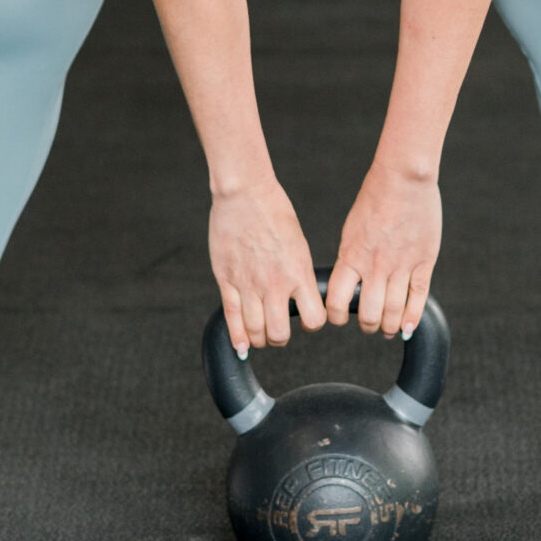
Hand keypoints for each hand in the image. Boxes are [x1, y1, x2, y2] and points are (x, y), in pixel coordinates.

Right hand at [209, 178, 323, 356]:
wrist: (245, 193)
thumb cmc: (274, 212)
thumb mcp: (299, 245)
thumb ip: (298, 274)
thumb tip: (302, 295)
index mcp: (298, 273)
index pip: (313, 319)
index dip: (312, 323)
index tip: (307, 319)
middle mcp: (274, 284)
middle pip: (279, 334)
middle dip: (281, 338)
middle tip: (280, 331)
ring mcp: (248, 284)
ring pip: (255, 331)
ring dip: (260, 338)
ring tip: (261, 333)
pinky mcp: (227, 280)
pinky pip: (232, 318)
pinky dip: (237, 337)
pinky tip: (242, 346)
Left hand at [326, 167, 441, 337]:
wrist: (403, 178)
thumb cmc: (375, 199)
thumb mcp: (352, 230)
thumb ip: (352, 258)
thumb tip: (350, 284)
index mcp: (352, 256)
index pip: (337, 302)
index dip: (337, 317)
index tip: (340, 318)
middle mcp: (375, 265)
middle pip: (368, 313)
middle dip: (367, 325)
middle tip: (369, 325)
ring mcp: (401, 265)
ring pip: (393, 312)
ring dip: (389, 325)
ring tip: (388, 327)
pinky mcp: (424, 262)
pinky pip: (418, 299)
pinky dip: (413, 318)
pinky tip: (408, 327)